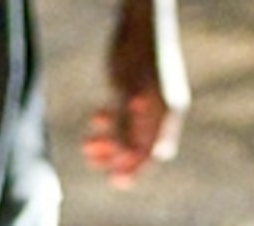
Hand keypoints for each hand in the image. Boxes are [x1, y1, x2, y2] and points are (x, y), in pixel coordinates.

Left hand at [84, 0, 185, 186]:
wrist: (140, 15)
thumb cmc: (133, 50)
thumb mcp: (123, 90)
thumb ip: (124, 126)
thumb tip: (123, 161)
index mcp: (166, 111)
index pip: (152, 152)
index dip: (132, 168)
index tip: (113, 181)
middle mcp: (165, 108)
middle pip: (143, 146)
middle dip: (118, 155)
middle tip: (92, 159)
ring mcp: (156, 98)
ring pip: (134, 131)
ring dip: (112, 140)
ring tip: (88, 143)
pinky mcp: (144, 88)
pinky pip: (131, 115)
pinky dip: (115, 121)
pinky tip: (97, 118)